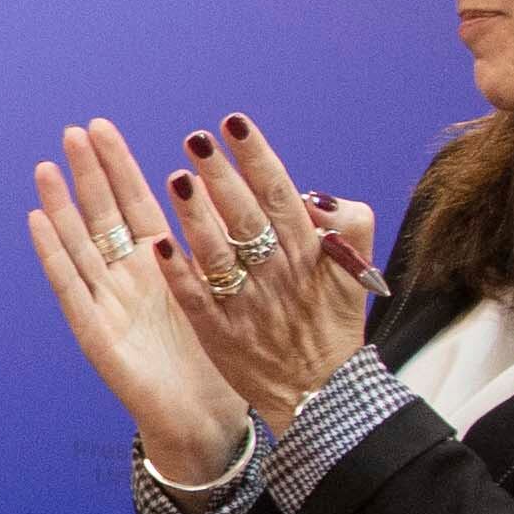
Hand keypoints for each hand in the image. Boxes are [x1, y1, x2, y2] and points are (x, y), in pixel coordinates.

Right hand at [24, 118, 247, 484]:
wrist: (207, 420)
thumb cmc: (222, 361)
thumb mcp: (233, 294)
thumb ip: (234, 250)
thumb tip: (260, 196)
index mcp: (162, 265)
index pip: (136, 203)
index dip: (119, 166)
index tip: (102, 127)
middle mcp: (129, 279)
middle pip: (102, 216)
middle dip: (88, 174)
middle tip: (73, 131)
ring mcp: (108, 304)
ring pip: (79, 245)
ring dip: (60, 206)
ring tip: (46, 167)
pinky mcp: (96, 334)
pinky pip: (70, 287)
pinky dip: (53, 254)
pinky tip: (37, 221)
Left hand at [145, 115, 372, 428]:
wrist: (321, 390)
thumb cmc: (333, 320)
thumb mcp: (354, 268)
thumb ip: (343, 222)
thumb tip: (313, 192)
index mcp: (308, 250)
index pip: (279, 192)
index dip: (256, 156)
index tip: (233, 123)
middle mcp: (277, 271)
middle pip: (245, 215)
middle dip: (221, 175)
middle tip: (196, 139)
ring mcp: (246, 302)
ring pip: (218, 252)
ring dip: (197, 216)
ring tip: (176, 179)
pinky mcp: (220, 331)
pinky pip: (197, 297)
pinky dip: (180, 272)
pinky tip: (158, 245)